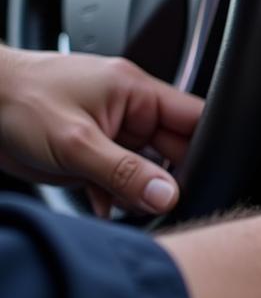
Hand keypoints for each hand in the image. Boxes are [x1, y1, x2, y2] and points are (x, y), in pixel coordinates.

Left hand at [0, 48, 202, 215]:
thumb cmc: (18, 101)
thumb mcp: (75, 143)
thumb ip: (124, 172)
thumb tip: (167, 194)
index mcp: (136, 91)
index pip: (193, 117)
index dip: (205, 147)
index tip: (205, 179)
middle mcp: (128, 109)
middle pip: (172, 148)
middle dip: (167, 177)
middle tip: (157, 200)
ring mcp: (109, 131)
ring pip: (144, 167)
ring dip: (137, 189)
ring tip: (124, 202)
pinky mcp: (89, 152)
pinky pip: (117, 178)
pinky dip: (113, 195)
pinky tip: (103, 206)